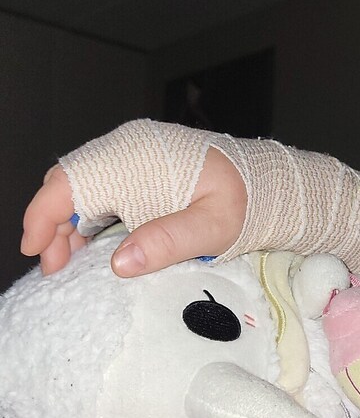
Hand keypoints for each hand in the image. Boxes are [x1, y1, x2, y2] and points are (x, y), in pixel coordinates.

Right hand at [21, 147, 247, 276]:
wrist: (267, 181)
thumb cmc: (244, 200)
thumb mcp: (213, 227)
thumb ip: (168, 241)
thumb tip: (120, 263)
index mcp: (136, 157)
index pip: (70, 182)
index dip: (44, 217)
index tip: (35, 251)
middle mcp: (126, 148)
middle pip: (66, 183)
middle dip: (50, 225)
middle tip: (54, 269)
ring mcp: (130, 155)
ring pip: (78, 187)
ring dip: (66, 223)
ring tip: (66, 264)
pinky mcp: (136, 167)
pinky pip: (96, 188)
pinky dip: (84, 216)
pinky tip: (88, 245)